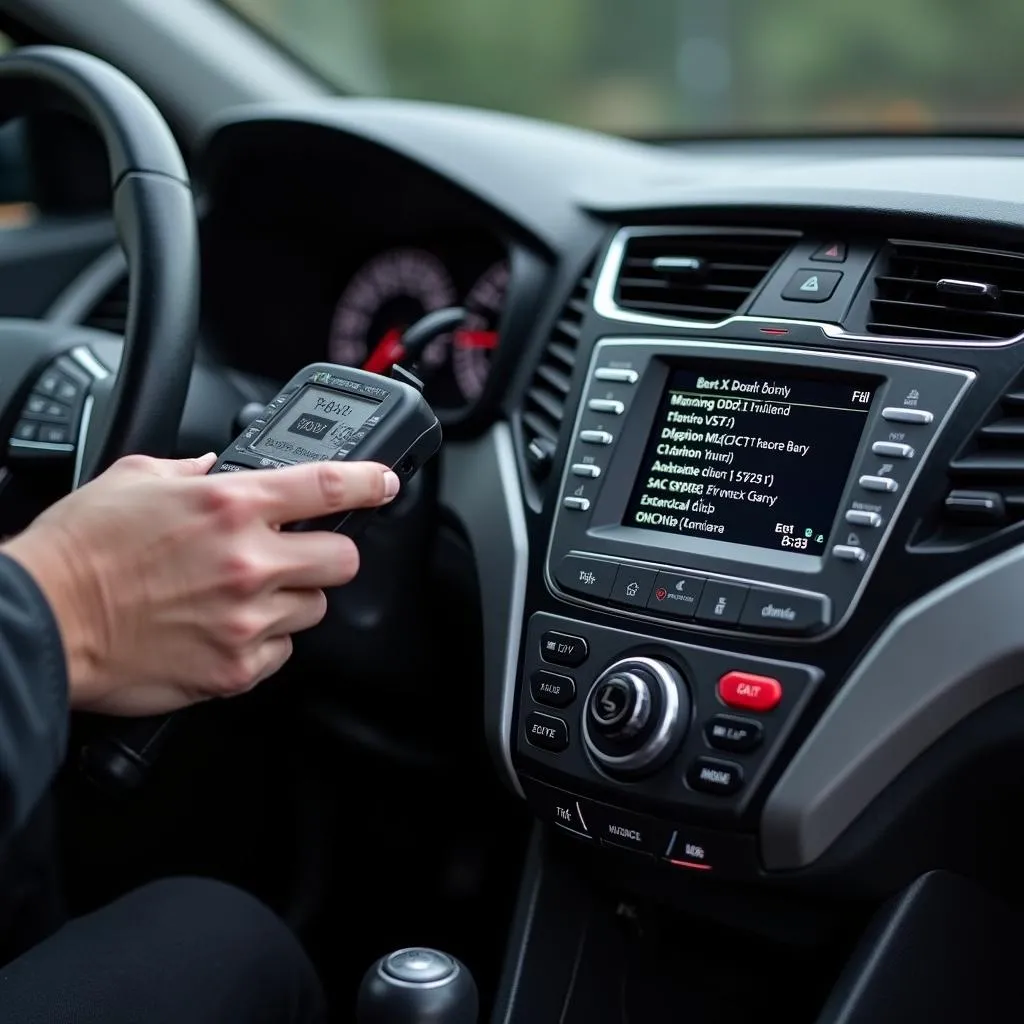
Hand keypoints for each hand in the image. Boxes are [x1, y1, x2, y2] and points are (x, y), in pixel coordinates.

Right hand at [2, 454, 398, 715]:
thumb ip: (191, 468)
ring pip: (315, 609)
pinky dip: (264, 641)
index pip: (328, 486)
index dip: (370, 481)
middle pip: (343, 559)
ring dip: (291, 600)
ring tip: (240, 597)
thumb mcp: (137, 479)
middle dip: (326, 554)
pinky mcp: (236, 668)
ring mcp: (247, 619)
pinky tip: (224, 629)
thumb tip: (217, 466)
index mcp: (231, 505)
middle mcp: (248, 562)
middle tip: (295, 556)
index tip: (385, 483)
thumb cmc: (81, 550)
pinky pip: (282, 652)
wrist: (44, 620)